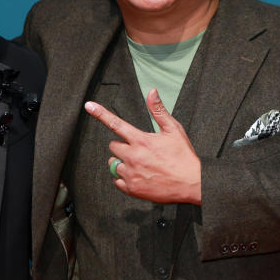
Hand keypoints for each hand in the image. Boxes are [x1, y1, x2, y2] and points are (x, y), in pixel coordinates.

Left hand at [84, 90, 201, 203]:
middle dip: (122, 146)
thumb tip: (151, 91)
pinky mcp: (132, 188)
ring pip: (114, 164)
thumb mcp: (174, 130)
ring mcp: (131, 173)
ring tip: (141, 165)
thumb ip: (159, 111)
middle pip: (113, 146)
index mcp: (141, 140)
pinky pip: (117, 181)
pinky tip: (139, 176)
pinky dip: (124, 178)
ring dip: (122, 162)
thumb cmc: (184, 156)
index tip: (88, 105)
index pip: (116, 124)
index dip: (100, 113)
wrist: (192, 184)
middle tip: (139, 150)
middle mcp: (133, 156)